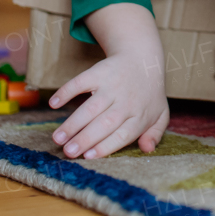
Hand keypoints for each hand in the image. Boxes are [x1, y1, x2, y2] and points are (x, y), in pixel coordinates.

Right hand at [48, 50, 170, 158]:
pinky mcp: (100, 72)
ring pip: (91, 107)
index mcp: (140, 115)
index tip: (87, 157)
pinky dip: (66, 92)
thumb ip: (155, 134)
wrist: (143, 59)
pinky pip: (81, 82)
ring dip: (73, 123)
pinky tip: (54, 104)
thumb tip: (147, 149)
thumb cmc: (148, 94)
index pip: (122, 135)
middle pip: (104, 123)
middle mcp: (126, 101)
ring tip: (58, 138)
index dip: (105, 146)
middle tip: (67, 152)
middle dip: (85, 139)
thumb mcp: (160, 114)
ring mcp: (112, 85)